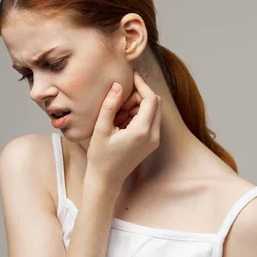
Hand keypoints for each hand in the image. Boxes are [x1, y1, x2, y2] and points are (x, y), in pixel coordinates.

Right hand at [86, 71, 161, 190]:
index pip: (150, 99)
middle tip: (121, 97)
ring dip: (138, 105)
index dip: (142, 84)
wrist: (106, 180)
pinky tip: (121, 120)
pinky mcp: (151, 143)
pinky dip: (138, 114)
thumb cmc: (100, 157)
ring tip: (117, 111)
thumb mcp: (101, 129)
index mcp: (142, 131)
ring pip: (154, 111)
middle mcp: (153, 135)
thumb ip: (110, 105)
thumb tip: (117, 85)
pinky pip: (150, 121)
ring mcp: (154, 140)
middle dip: (140, 95)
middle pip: (156, 103)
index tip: (132, 76)